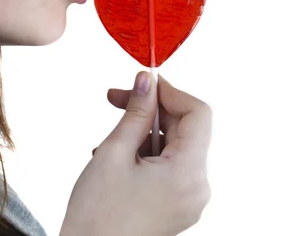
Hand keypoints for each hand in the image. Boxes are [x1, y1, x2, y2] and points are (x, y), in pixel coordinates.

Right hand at [60, 72, 211, 235]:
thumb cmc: (97, 214)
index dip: (170, 91)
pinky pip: (169, 165)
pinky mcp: (176, 204)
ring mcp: (188, 199)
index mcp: (188, 174)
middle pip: (186, 128)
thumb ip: (136, 112)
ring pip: (174, 145)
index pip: (198, 113)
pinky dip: (146, 151)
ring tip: (110, 140)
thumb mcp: (114, 152)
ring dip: (144, 131)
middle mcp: (197, 187)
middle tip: (116, 98)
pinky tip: (117, 156)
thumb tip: (146, 81)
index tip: (143, 82)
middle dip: (151, 110)